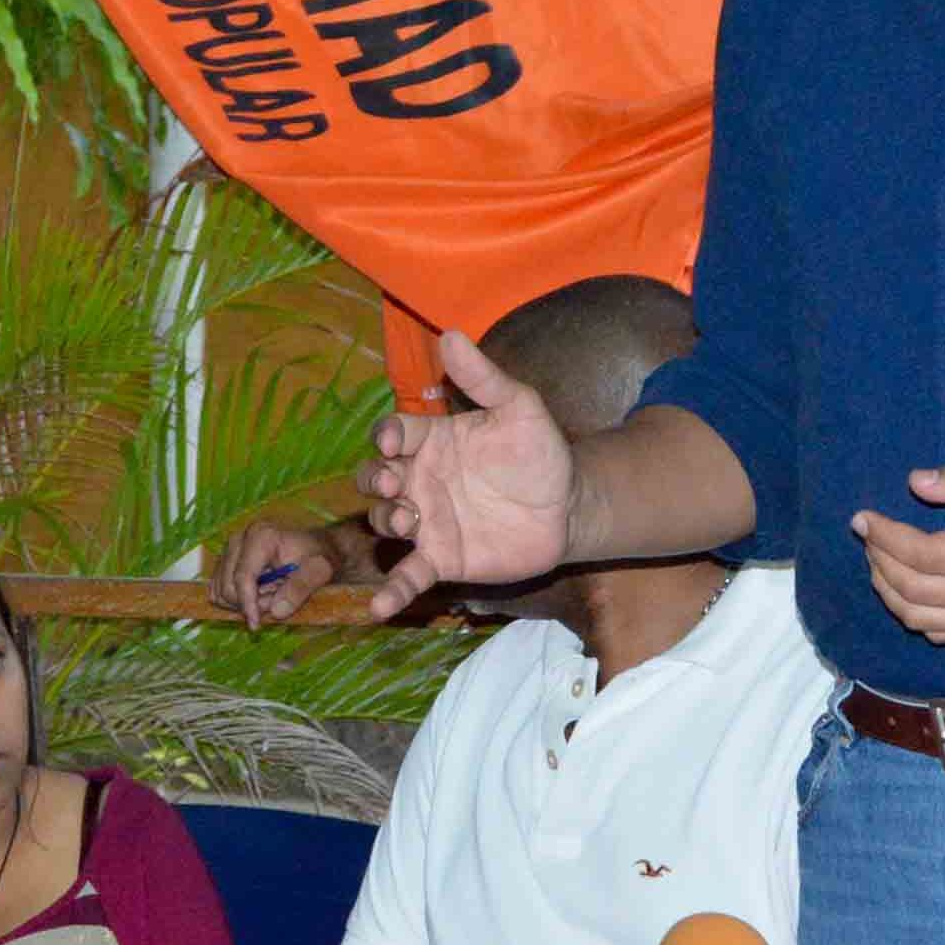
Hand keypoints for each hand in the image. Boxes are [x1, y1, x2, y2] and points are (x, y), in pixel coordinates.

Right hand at [210, 520, 367, 628]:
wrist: (316, 548)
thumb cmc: (320, 557)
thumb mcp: (321, 571)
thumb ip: (302, 587)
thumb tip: (276, 611)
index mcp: (261, 536)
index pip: (243, 577)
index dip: (248, 605)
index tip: (256, 626)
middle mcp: (240, 538)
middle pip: (228, 586)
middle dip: (251, 603)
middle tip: (278, 602)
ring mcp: (229, 549)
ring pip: (220, 591)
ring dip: (244, 603)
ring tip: (271, 595)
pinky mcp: (225, 560)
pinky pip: (217, 591)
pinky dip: (236, 600)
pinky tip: (258, 595)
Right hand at [356, 333, 574, 619]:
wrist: (568, 508)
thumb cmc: (540, 453)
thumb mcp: (518, 408)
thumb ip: (483, 378)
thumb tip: (452, 334)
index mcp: (431, 441)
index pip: (393, 434)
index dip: (387, 437)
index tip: (395, 441)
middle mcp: (420, 480)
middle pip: (376, 477)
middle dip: (375, 479)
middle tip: (398, 484)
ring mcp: (427, 522)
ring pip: (384, 521)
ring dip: (386, 521)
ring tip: (409, 521)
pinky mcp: (440, 560)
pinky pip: (407, 575)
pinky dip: (390, 593)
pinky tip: (378, 610)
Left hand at [851, 462, 944, 645]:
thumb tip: (917, 483)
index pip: (921, 554)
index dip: (883, 536)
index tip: (862, 517)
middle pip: (912, 591)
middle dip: (878, 561)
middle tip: (869, 533)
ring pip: (922, 621)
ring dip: (890, 591)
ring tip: (881, 559)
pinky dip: (915, 615)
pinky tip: (909, 588)